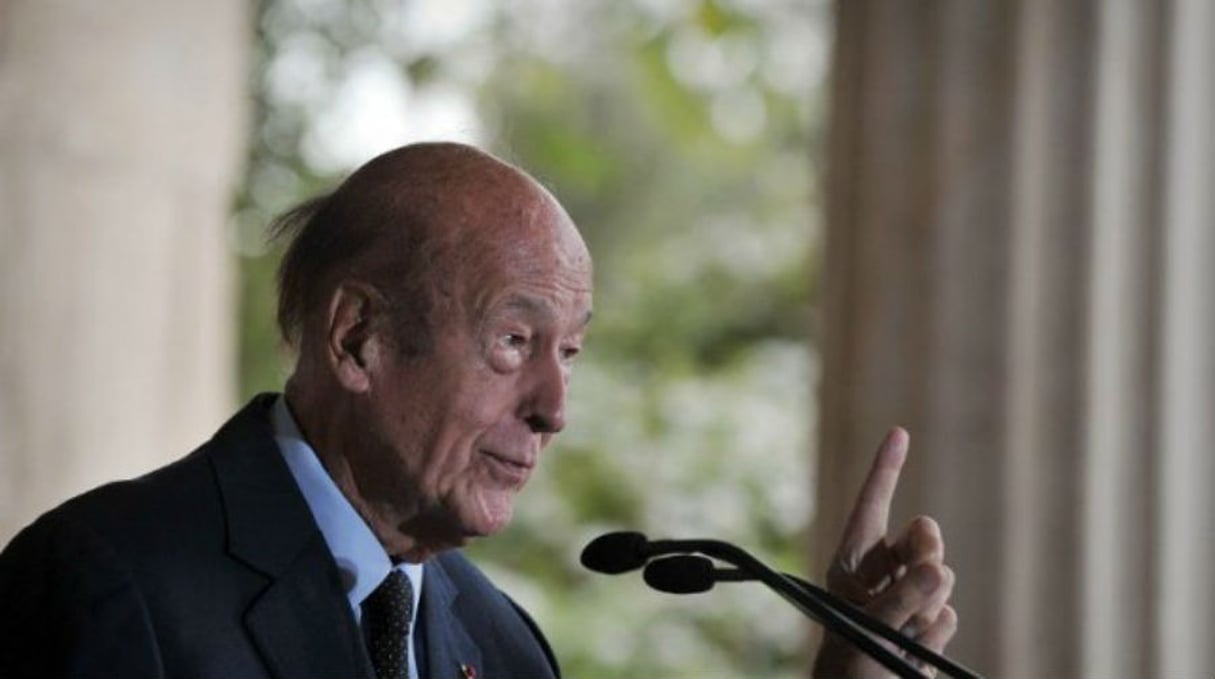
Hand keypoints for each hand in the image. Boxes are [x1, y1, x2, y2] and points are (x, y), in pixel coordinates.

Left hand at [812, 428, 957, 677]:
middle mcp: (879, 577)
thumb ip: (902, 598)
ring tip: (904, 633)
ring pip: (941, 579)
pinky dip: (935, 632)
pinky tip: (915, 650)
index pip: (872, 506)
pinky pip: (947, 617)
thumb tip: (939, 569)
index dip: (885, 469)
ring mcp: (906, 601)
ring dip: (929, 603)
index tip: (898, 432)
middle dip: (927, 546)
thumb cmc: (848, 665)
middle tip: (924, 569)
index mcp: (851, 564)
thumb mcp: (868, 629)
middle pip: (920, 537)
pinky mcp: (926, 628)